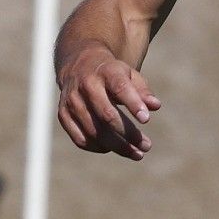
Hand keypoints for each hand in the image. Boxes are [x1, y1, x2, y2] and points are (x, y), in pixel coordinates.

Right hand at [56, 43, 160, 159]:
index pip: (119, 87)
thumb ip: (142, 91)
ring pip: (94, 131)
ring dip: (117, 146)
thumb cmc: (111, 74)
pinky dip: (97, 147)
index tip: (146, 119)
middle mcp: (86, 85)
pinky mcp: (63, 115)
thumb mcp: (128, 75)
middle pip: (107, 114)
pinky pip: (80, 139)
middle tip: (146, 146)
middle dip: (128, 133)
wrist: (78, 65)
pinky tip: (111, 148)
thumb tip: (155, 106)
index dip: (133, 104)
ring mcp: (72, 101)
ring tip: (136, 153)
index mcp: (105, 71)